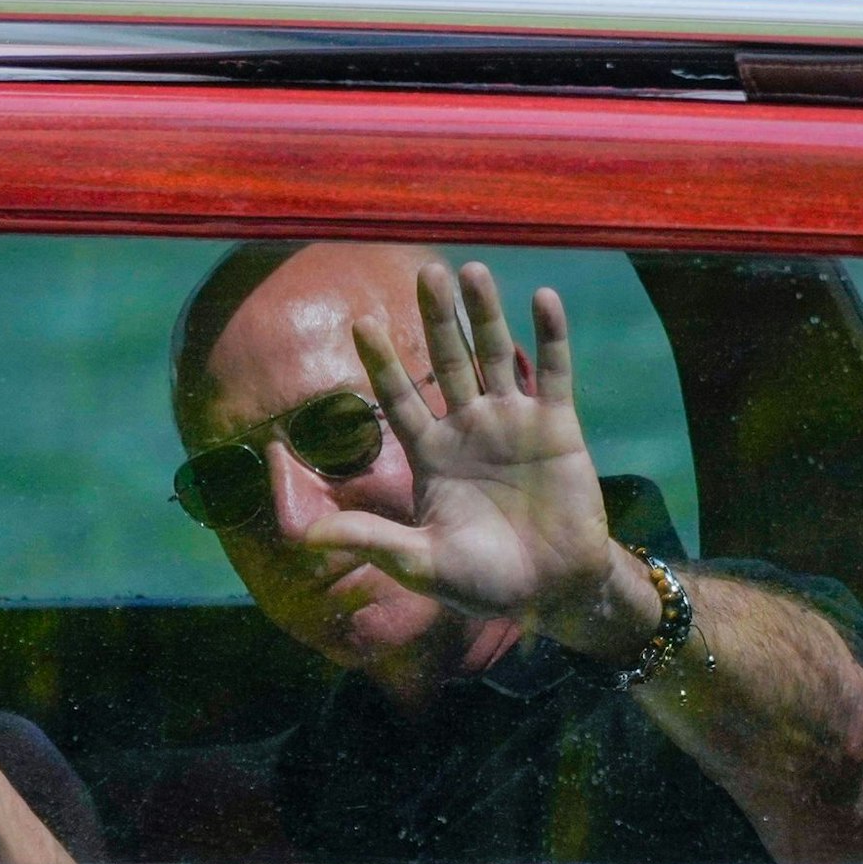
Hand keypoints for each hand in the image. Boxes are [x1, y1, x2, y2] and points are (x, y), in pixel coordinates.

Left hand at [305, 262, 658, 651]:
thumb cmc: (484, 583)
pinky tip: (542, 298)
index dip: (382, 363)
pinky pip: (554, 373)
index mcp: (431, 455)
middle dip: (436, 319)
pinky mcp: (558, 427)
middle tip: (426, 272)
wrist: (552, 592)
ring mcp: (514, 423)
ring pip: (496, 356)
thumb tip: (304, 539)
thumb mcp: (421, 564)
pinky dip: (550, 337)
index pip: (399, 399)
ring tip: (472, 270)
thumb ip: (372, 540)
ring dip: (485, 315)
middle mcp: (468, 429)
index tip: (360, 323)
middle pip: (447, 362)